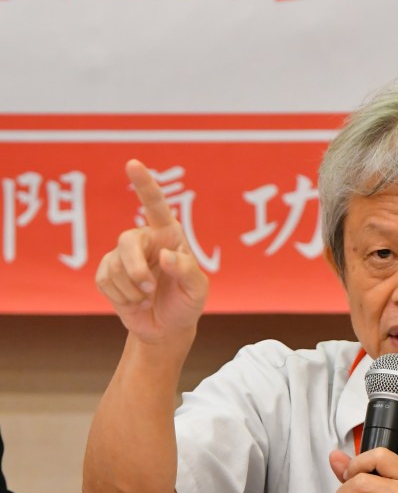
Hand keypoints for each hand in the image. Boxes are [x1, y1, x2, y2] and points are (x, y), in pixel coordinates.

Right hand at [96, 160, 208, 342]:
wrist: (167, 329)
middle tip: (149, 289)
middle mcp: (144, 240)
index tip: (133, 164)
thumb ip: (186, 270)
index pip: (155, 205)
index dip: (145, 184)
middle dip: (135, 269)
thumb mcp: (197, 289)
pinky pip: (104, 280)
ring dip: (132, 290)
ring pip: (115, 265)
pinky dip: (121, 297)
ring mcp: (122, 256)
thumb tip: (165, 255)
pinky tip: (134, 303)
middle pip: (127, 241)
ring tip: (147, 299)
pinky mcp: (107, 273)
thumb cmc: (186, 303)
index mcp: (168, 235)